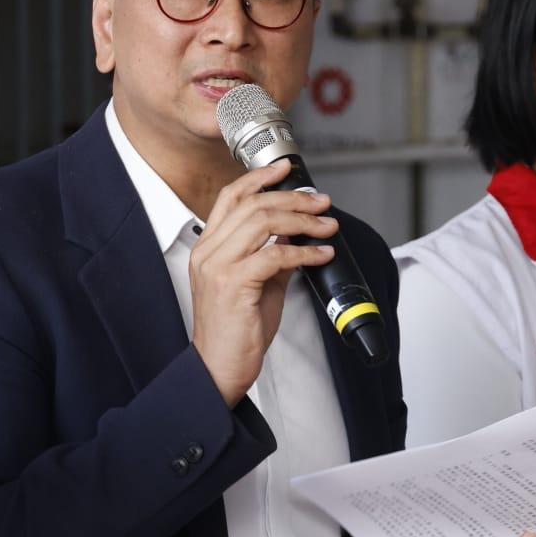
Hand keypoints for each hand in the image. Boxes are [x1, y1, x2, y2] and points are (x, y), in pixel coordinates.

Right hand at [189, 159, 338, 405]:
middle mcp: (209, 251)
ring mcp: (218, 266)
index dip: (259, 178)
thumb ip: (271, 256)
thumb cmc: (236, 330)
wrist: (218, 367)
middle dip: (293, 199)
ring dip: (303, 221)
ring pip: (263, 222)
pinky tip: (322, 255)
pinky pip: (275, 255)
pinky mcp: (234, 284)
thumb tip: (298, 237)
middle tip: (321, 202)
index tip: (285, 168)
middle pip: (252, 204)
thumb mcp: (255, 284)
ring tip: (327, 226)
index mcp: (208, 246)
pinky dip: (305, 251)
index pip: (230, 197)